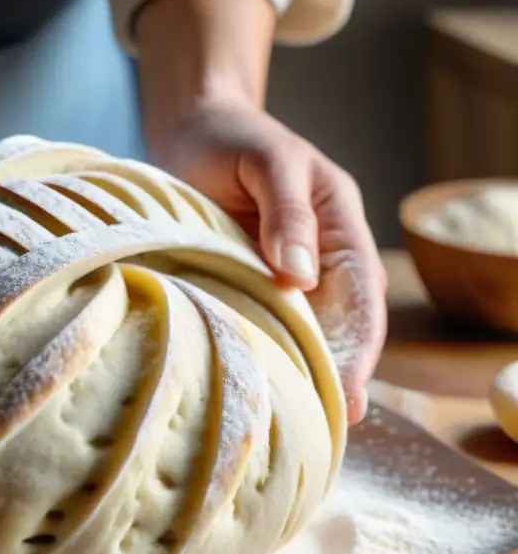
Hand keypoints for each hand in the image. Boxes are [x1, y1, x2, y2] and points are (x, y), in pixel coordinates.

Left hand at [151, 100, 386, 424]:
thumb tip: (300, 276)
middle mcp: (315, 259)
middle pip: (336, 325)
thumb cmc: (235, 139)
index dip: (360, 345)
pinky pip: (258, 323)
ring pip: (298, 331)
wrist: (192, 132)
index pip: (362, 296)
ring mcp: (278, 275)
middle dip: (336, 372)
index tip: (351, 389)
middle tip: (330, 421)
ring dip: (298, 369)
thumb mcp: (269, 162)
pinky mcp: (242, 283)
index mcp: (338, 229)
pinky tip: (254, 385)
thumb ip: (287, 212)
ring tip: (294, 418)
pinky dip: (260, 352)